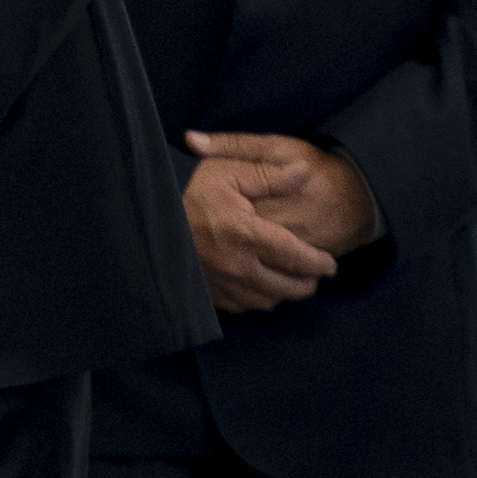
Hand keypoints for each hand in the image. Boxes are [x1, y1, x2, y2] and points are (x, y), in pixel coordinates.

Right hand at [185, 132, 375, 308]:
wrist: (147, 215)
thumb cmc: (190, 191)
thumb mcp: (227, 171)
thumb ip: (268, 174)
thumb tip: (304, 171)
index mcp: (247, 234)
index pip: (299, 258)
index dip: (321, 263)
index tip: (329, 262)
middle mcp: (238, 265)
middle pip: (290, 287)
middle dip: (308, 281)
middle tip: (314, 272)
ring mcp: (223, 284)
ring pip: (270, 301)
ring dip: (285, 293)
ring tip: (290, 279)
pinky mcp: (210, 295)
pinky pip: (245, 306)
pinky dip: (258, 298)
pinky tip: (259, 284)